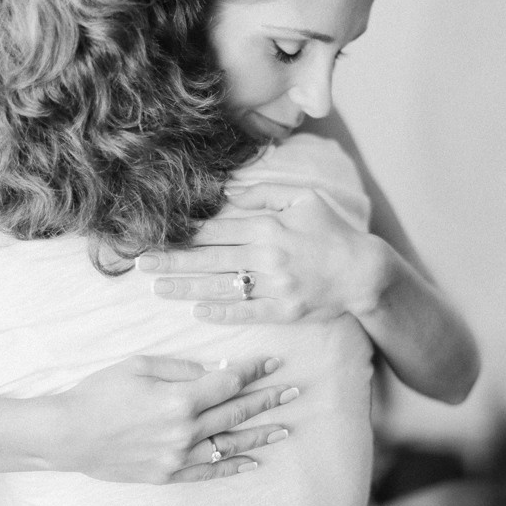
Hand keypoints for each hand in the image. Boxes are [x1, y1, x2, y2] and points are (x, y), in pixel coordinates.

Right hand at [45, 354, 295, 482]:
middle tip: (293, 391)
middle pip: (235, 412)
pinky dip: (231, 466)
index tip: (273, 361)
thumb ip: (181, 368)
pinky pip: (208, 471)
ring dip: (259, 435)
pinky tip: (252, 461)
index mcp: (179, 399)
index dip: (253, 369)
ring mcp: (177, 456)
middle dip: (267, 399)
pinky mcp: (167, 474)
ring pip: (229, 443)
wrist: (67, 434)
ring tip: (285, 428)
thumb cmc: (99, 393)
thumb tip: (213, 370)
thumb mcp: (139, 366)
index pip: (228, 382)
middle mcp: (184, 430)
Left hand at [137, 183, 385, 323]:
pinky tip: (197, 311)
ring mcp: (275, 285)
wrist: (364, 271)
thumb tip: (230, 192)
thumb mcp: (304, 200)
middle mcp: (268, 255)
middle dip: (173, 260)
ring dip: (186, 287)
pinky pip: (246, 312)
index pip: (217, 229)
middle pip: (210, 257)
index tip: (157, 235)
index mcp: (269, 226)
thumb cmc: (332, 232)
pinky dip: (221, 312)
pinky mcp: (284, 311)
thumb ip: (265, 194)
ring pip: (222, 286)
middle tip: (141, 263)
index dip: (185, 233)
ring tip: (158, 288)